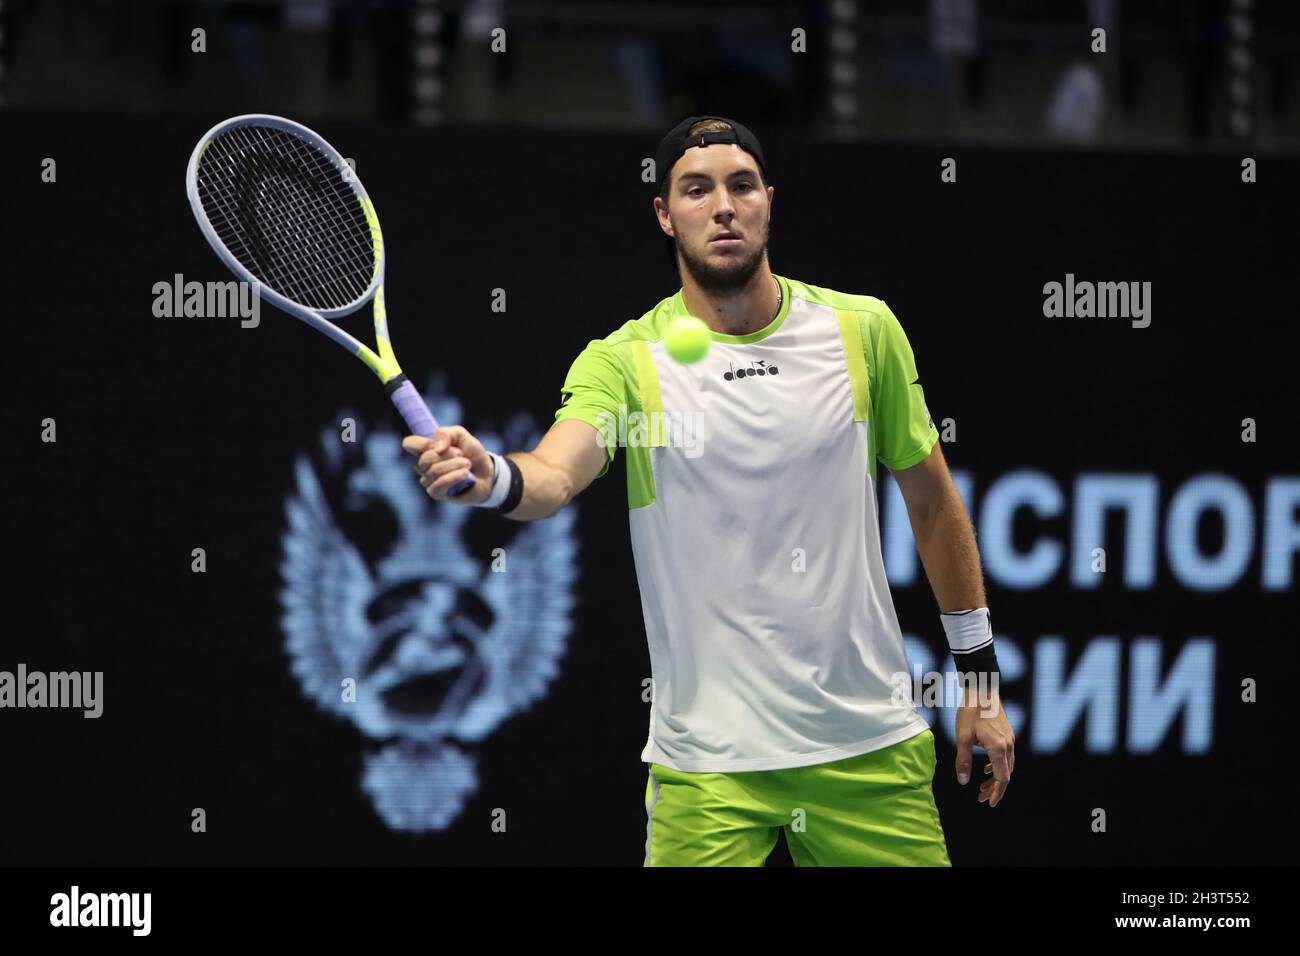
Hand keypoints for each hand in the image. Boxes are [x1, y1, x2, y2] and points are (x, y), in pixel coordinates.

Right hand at [401, 425, 493, 503]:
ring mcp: (428, 480)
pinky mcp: (437, 493)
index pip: (408, 444)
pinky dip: (455, 477)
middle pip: (424, 458)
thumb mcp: (461, 435)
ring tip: (467, 464)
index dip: (422, 443)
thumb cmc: (471, 453)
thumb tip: (436, 448)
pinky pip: (440, 484)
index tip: (440, 444)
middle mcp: (423, 466)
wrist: (487, 473)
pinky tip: (465, 474)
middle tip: (461, 454)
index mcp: (425, 449)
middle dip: (447, 454)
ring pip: (434, 471)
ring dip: (455, 465)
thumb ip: (446, 434)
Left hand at [954, 683, 1014, 807]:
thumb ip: (963, 760)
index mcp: (999, 748)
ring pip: (1006, 766)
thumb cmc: (970, 712)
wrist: (982, 689)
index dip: (996, 793)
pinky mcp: (1007, 734)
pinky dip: (997, 766)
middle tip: (981, 797)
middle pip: (1006, 774)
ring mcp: (1010, 739)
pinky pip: (1006, 756)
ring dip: (996, 778)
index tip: (989, 803)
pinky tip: (986, 769)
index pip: (1002, 778)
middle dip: (994, 788)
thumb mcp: (962, 737)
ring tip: (982, 786)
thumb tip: (963, 781)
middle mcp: (1008, 745)